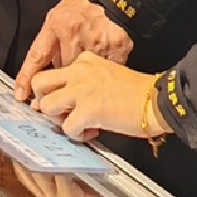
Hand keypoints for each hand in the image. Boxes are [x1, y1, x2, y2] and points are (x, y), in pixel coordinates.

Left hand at [15, 0, 134, 98]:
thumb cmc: (85, 5)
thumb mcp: (59, 16)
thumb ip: (51, 42)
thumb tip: (43, 72)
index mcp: (57, 24)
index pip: (37, 55)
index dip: (26, 77)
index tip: (21, 94)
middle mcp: (74, 34)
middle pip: (61, 70)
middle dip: (62, 78)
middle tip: (68, 74)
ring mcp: (96, 42)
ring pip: (83, 75)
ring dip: (84, 77)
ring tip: (89, 63)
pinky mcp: (116, 49)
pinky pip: (105, 71)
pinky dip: (103, 72)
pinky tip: (104, 66)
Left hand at [27, 55, 164, 140]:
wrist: (157, 100)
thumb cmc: (137, 92)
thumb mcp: (106, 75)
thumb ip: (85, 82)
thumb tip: (66, 101)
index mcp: (84, 61)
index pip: (53, 72)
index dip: (53, 91)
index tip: (61, 102)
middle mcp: (79, 72)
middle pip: (38, 82)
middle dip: (42, 100)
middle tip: (56, 112)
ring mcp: (82, 90)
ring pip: (46, 105)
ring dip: (58, 119)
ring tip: (75, 123)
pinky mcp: (89, 110)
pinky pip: (67, 127)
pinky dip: (76, 135)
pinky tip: (91, 133)